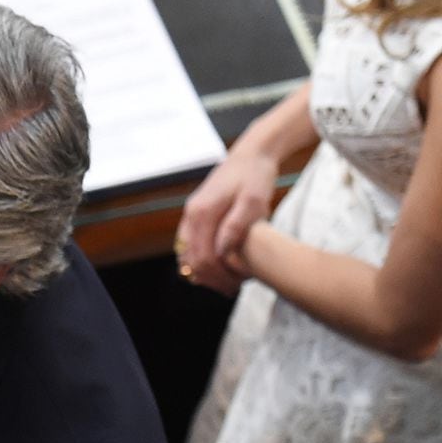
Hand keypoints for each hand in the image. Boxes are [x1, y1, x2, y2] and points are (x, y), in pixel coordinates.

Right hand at [175, 146, 280, 294]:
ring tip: (227, 280)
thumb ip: (236, 226)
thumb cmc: (256, 176)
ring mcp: (189, 216)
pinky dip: (200, 260)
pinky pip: (190, 246)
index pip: (202, 257)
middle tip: (233, 288)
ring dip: (204, 272)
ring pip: (187, 255)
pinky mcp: (195, 216)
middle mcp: (190, 216)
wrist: (252, 154)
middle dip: (211, 279)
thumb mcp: (254, 201)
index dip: (218, 276)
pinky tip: (218, 265)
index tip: (236, 285)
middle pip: (191, 260)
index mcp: (202, 213)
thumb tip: (222, 251)